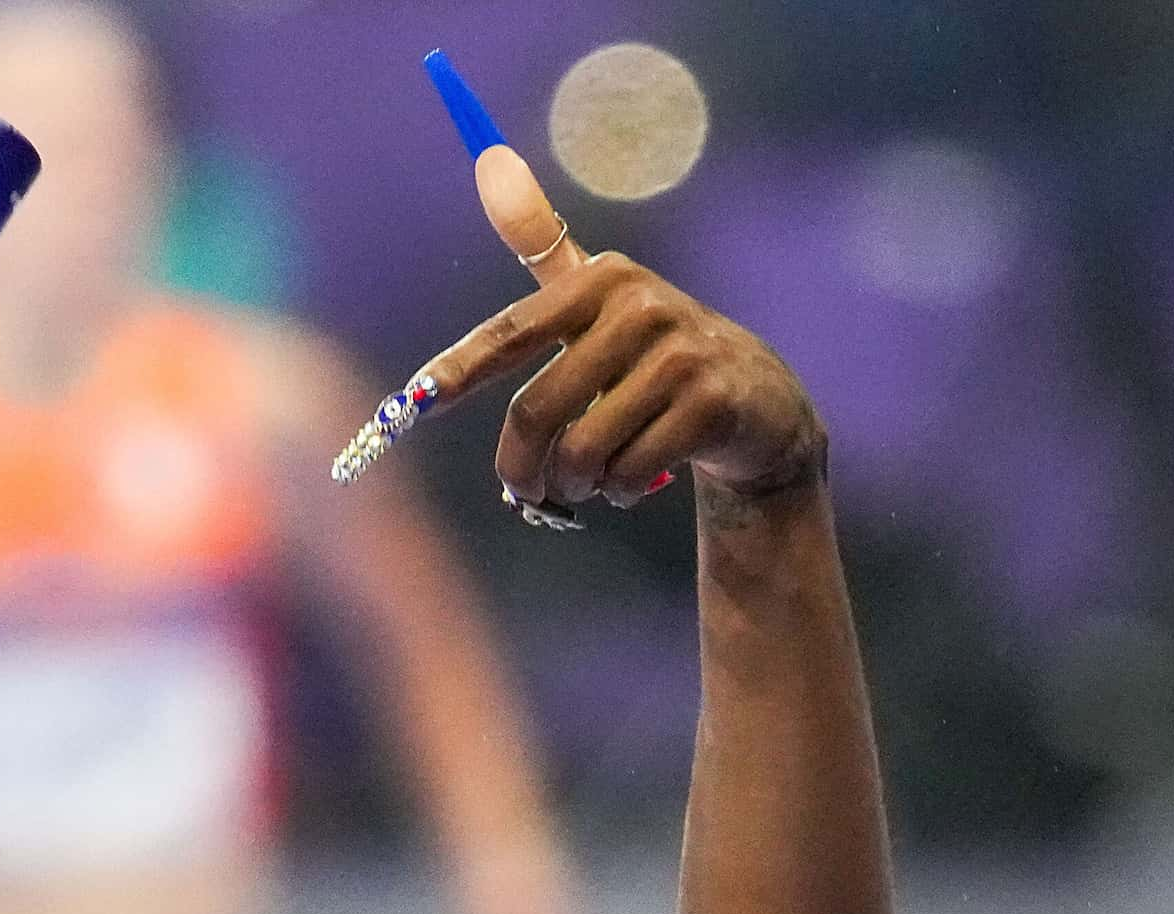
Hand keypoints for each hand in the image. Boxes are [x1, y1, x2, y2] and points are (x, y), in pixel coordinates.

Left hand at [426, 147, 826, 512]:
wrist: (758, 402)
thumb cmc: (651, 353)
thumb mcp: (596, 298)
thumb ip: (542, 242)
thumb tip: (490, 161)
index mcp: (601, 279)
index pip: (510, 334)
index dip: (458, 371)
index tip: (415, 402)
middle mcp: (641, 307)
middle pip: (537, 412)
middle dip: (522, 468)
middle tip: (526, 493)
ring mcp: (682, 355)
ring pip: (583, 451)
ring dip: (574, 484)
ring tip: (588, 480)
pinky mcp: (712, 404)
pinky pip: (629, 472)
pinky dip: (618, 492)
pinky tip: (632, 482)